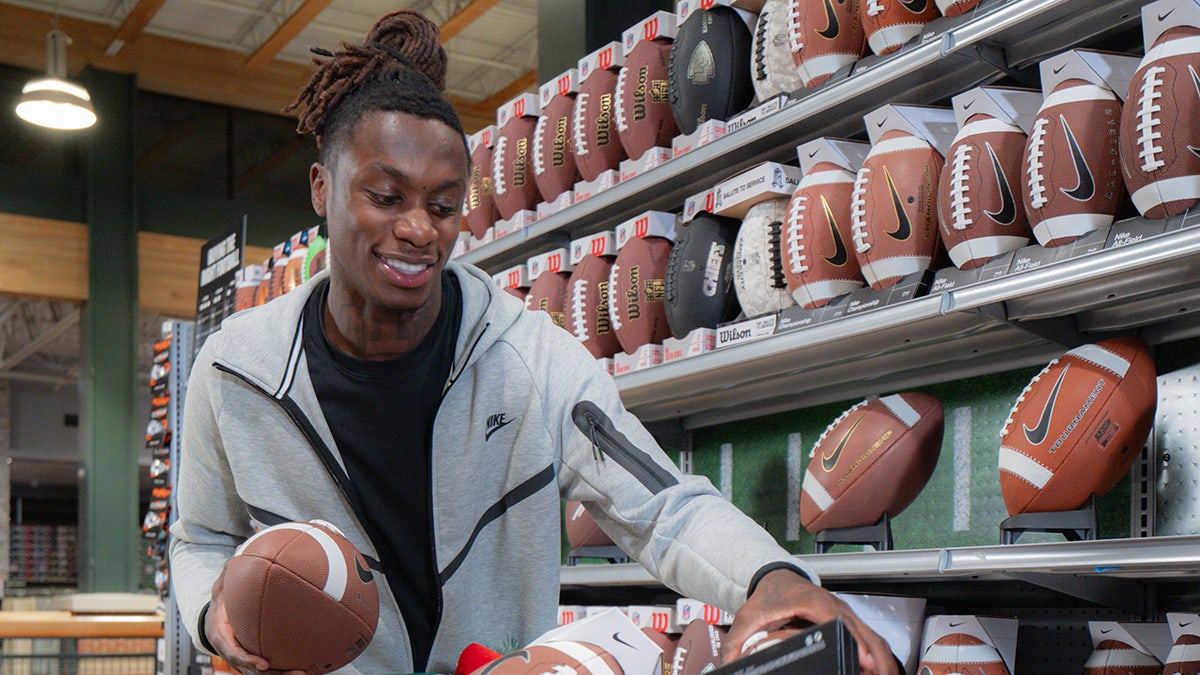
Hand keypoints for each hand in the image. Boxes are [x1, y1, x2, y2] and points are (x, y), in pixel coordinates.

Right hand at [206, 569, 307, 674]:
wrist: (213, 621)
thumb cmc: (220, 602)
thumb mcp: (220, 587)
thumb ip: (229, 571)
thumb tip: (240, 550)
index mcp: (222, 636)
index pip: (232, 653)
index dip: (247, 660)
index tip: (263, 664)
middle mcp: (233, 652)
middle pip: (251, 670)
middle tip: (295, 673)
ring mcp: (243, 658)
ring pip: (262, 673)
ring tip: (304, 673)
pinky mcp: (253, 659)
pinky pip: (269, 668)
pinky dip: (283, 669)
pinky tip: (306, 667)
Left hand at [724, 569, 899, 674]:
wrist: (777, 579)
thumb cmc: (768, 596)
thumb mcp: (748, 617)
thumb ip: (736, 641)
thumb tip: (730, 664)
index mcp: (813, 602)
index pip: (838, 621)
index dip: (853, 640)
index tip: (863, 660)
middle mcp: (834, 606)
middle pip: (865, 631)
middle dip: (877, 656)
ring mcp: (845, 612)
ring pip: (873, 635)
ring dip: (883, 658)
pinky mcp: (849, 620)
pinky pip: (870, 637)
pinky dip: (878, 654)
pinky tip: (879, 672)